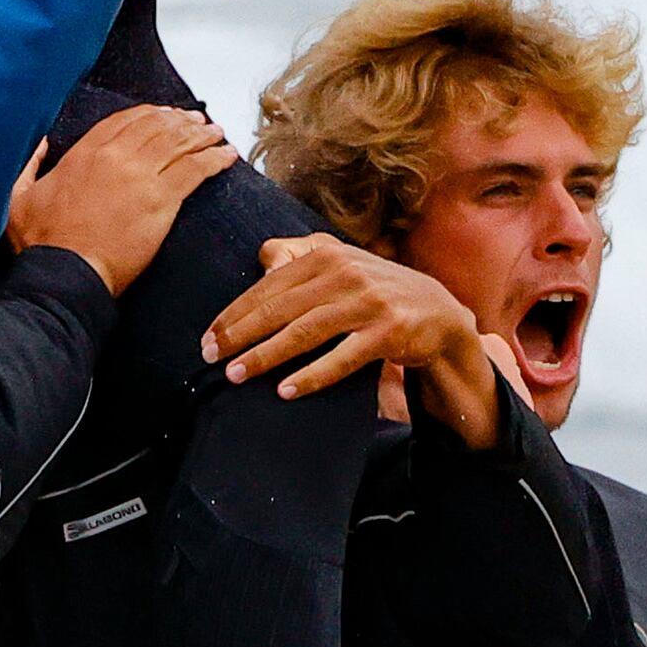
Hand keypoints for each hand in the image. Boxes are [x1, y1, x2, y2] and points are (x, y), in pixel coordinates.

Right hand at [9, 100, 237, 293]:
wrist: (66, 273)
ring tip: (216, 134)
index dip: (149, 114)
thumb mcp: (19, 196)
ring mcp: (140, 175)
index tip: (163, 115)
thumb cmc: (43, 243)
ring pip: (180, 142)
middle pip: (157, 125)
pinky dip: (215, 159)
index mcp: (85, 152)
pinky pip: (196, 170)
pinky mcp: (162, 200)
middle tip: (196, 122)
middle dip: (180, 120)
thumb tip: (40, 144)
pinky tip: (227, 156)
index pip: (125, 119)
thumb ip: (29, 165)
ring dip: (202, 135)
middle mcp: (115, 156)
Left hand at [207, 234, 505, 450]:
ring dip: (266, 355)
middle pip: (280, 308)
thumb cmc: (376, 292)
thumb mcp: (343, 265)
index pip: (269, 286)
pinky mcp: (388, 332)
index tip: (209, 337)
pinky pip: (342, 358)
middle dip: (240, 334)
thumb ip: (303, 258)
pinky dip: (312, 376)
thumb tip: (263, 257)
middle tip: (212, 357)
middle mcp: (346, 274)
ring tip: (238, 374)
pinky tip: (287, 390)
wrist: (437, 311)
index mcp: (327, 256)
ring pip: (305, 332)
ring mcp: (368, 302)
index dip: (235, 313)